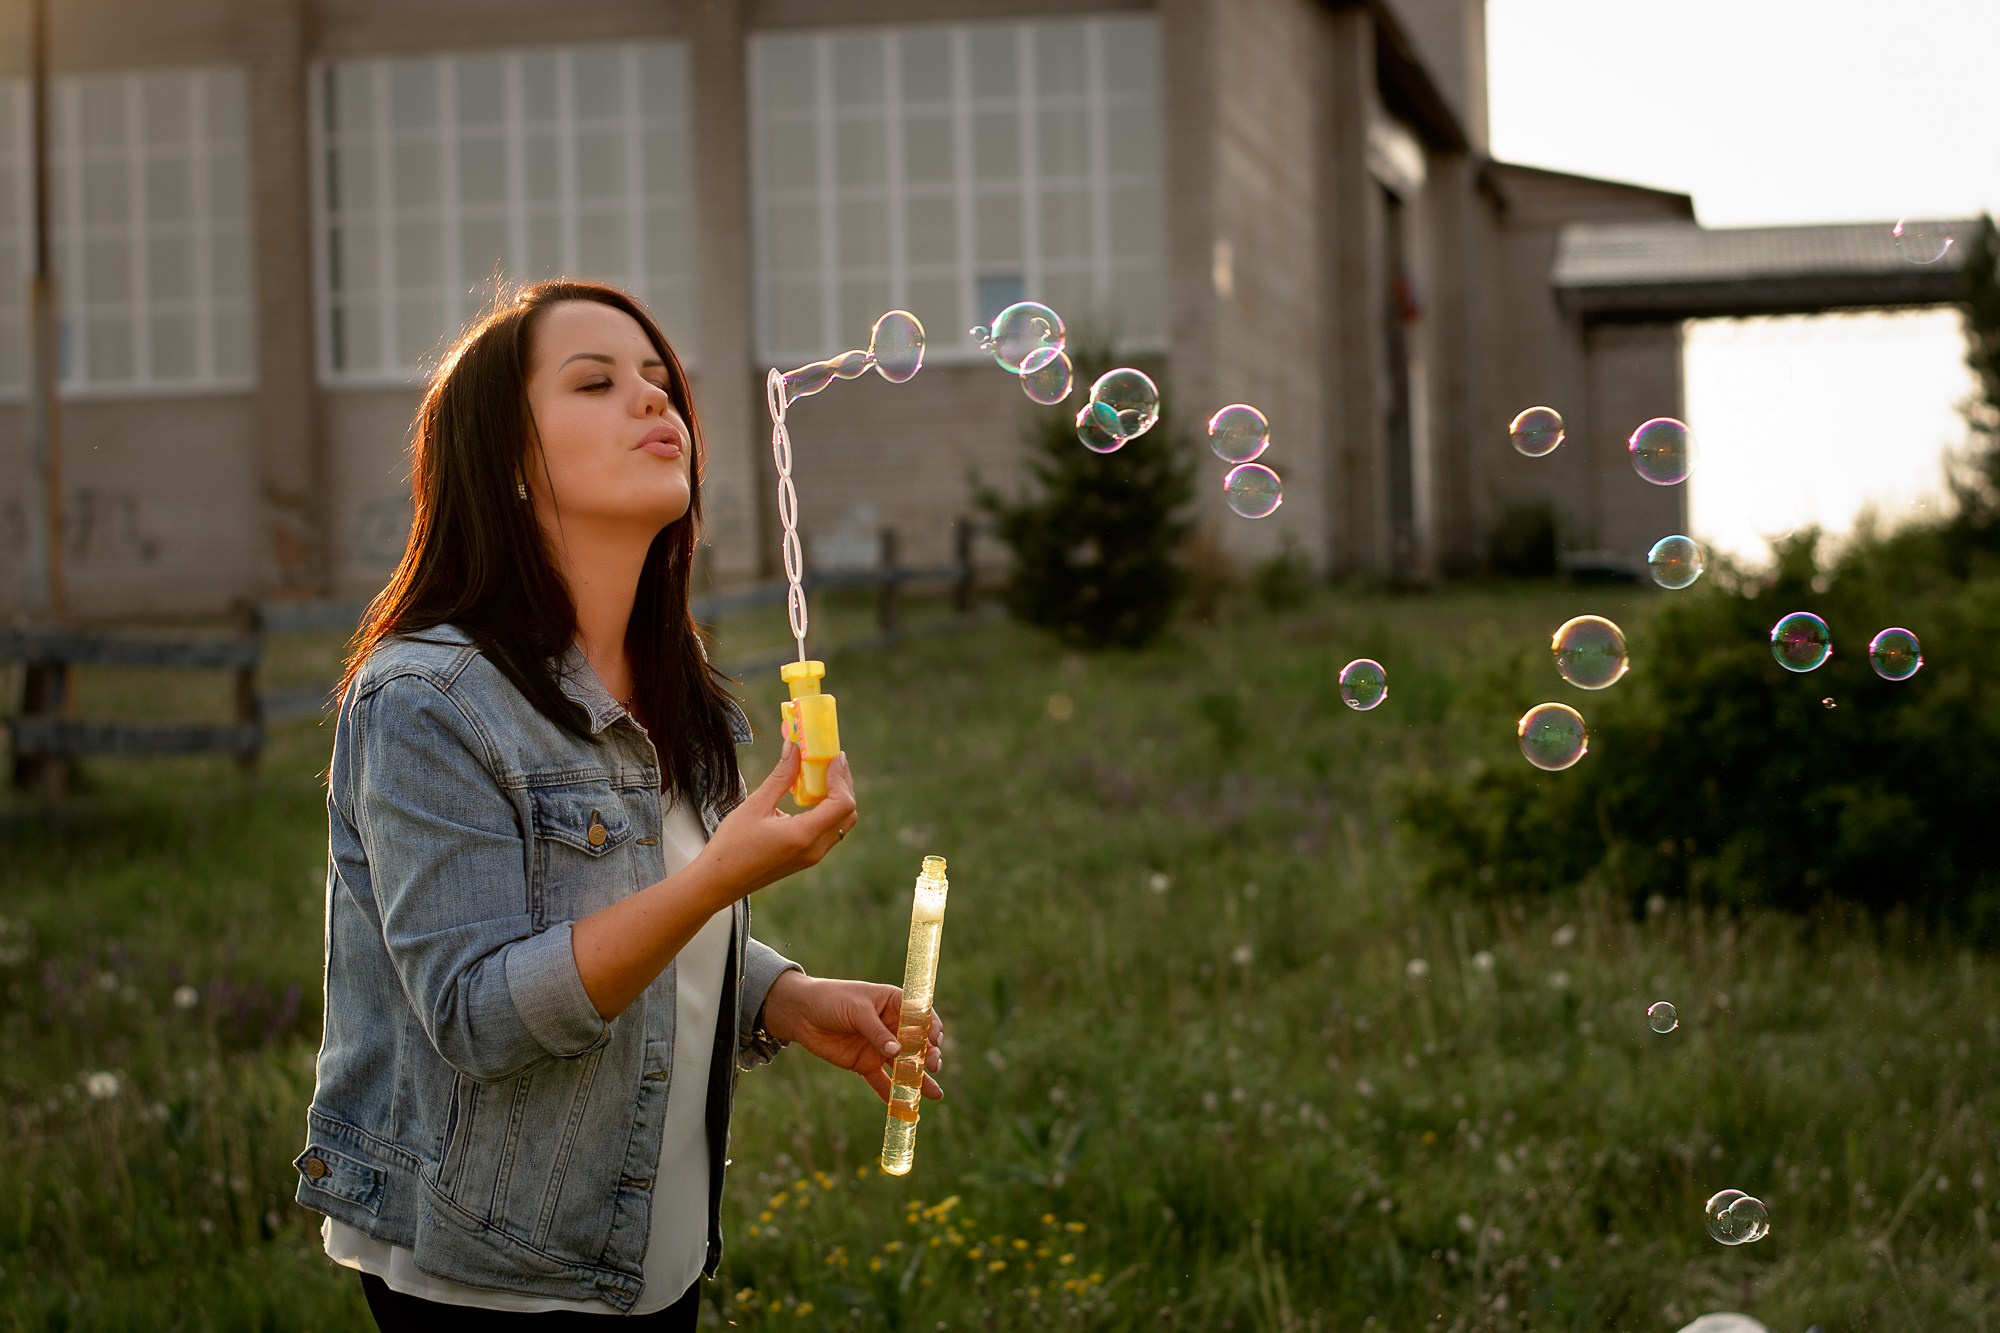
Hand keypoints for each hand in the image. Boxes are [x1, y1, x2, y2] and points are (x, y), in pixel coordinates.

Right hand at [699, 743, 856, 898]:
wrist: (719, 882)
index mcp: (804, 836)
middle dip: (843, 783)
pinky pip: (829, 831)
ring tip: (820, 774)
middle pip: (848, 813)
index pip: (842, 804)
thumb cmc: (732, 845)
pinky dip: (827, 810)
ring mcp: (813, 856)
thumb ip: (781, 776)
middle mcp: (815, 849)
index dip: (842, 777)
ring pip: (841, 823)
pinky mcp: (806, 858)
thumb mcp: (756, 805)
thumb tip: (794, 746)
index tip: (832, 757)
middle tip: (830, 760)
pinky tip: (808, 795)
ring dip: (837, 797)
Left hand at [760, 971, 943, 1104]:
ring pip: (904, 1066)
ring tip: (935, 1095)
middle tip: (933, 1067)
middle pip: (917, 1044)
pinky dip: (892, 1095)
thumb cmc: (831, 999)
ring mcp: (879, 1047)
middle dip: (928, 1056)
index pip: (921, 1016)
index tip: (934, 1040)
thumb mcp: (856, 1010)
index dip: (931, 1028)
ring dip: (919, 1080)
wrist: (800, 1013)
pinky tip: (905, 1110)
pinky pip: (881, 1082)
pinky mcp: (865, 1064)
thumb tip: (898, 1051)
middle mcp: (891, 1026)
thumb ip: (877, 1031)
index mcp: (894, 1003)